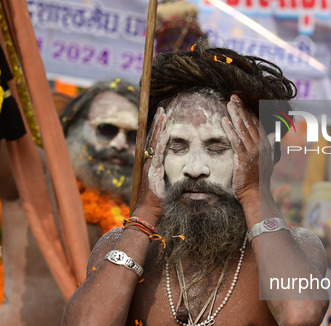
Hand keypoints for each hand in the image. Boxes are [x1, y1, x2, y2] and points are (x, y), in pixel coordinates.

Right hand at [133, 107, 167, 223]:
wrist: (149, 211)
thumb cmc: (158, 201)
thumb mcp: (165, 185)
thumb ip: (169, 176)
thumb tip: (181, 172)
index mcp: (152, 164)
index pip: (154, 142)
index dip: (157, 129)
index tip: (162, 117)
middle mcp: (149, 162)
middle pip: (152, 138)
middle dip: (157, 123)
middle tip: (161, 109)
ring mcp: (150, 165)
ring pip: (154, 142)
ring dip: (159, 127)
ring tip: (162, 113)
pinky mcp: (154, 170)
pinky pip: (159, 152)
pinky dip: (163, 141)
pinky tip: (166, 131)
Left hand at [222, 94, 273, 201]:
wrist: (256, 194)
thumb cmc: (258, 180)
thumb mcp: (267, 162)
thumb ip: (269, 149)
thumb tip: (273, 139)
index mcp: (266, 146)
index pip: (257, 124)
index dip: (249, 112)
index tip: (242, 102)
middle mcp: (261, 146)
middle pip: (250, 123)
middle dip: (242, 108)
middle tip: (234, 96)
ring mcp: (253, 152)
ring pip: (243, 129)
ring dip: (236, 114)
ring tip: (229, 103)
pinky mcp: (244, 158)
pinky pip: (236, 141)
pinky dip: (230, 130)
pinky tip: (225, 120)